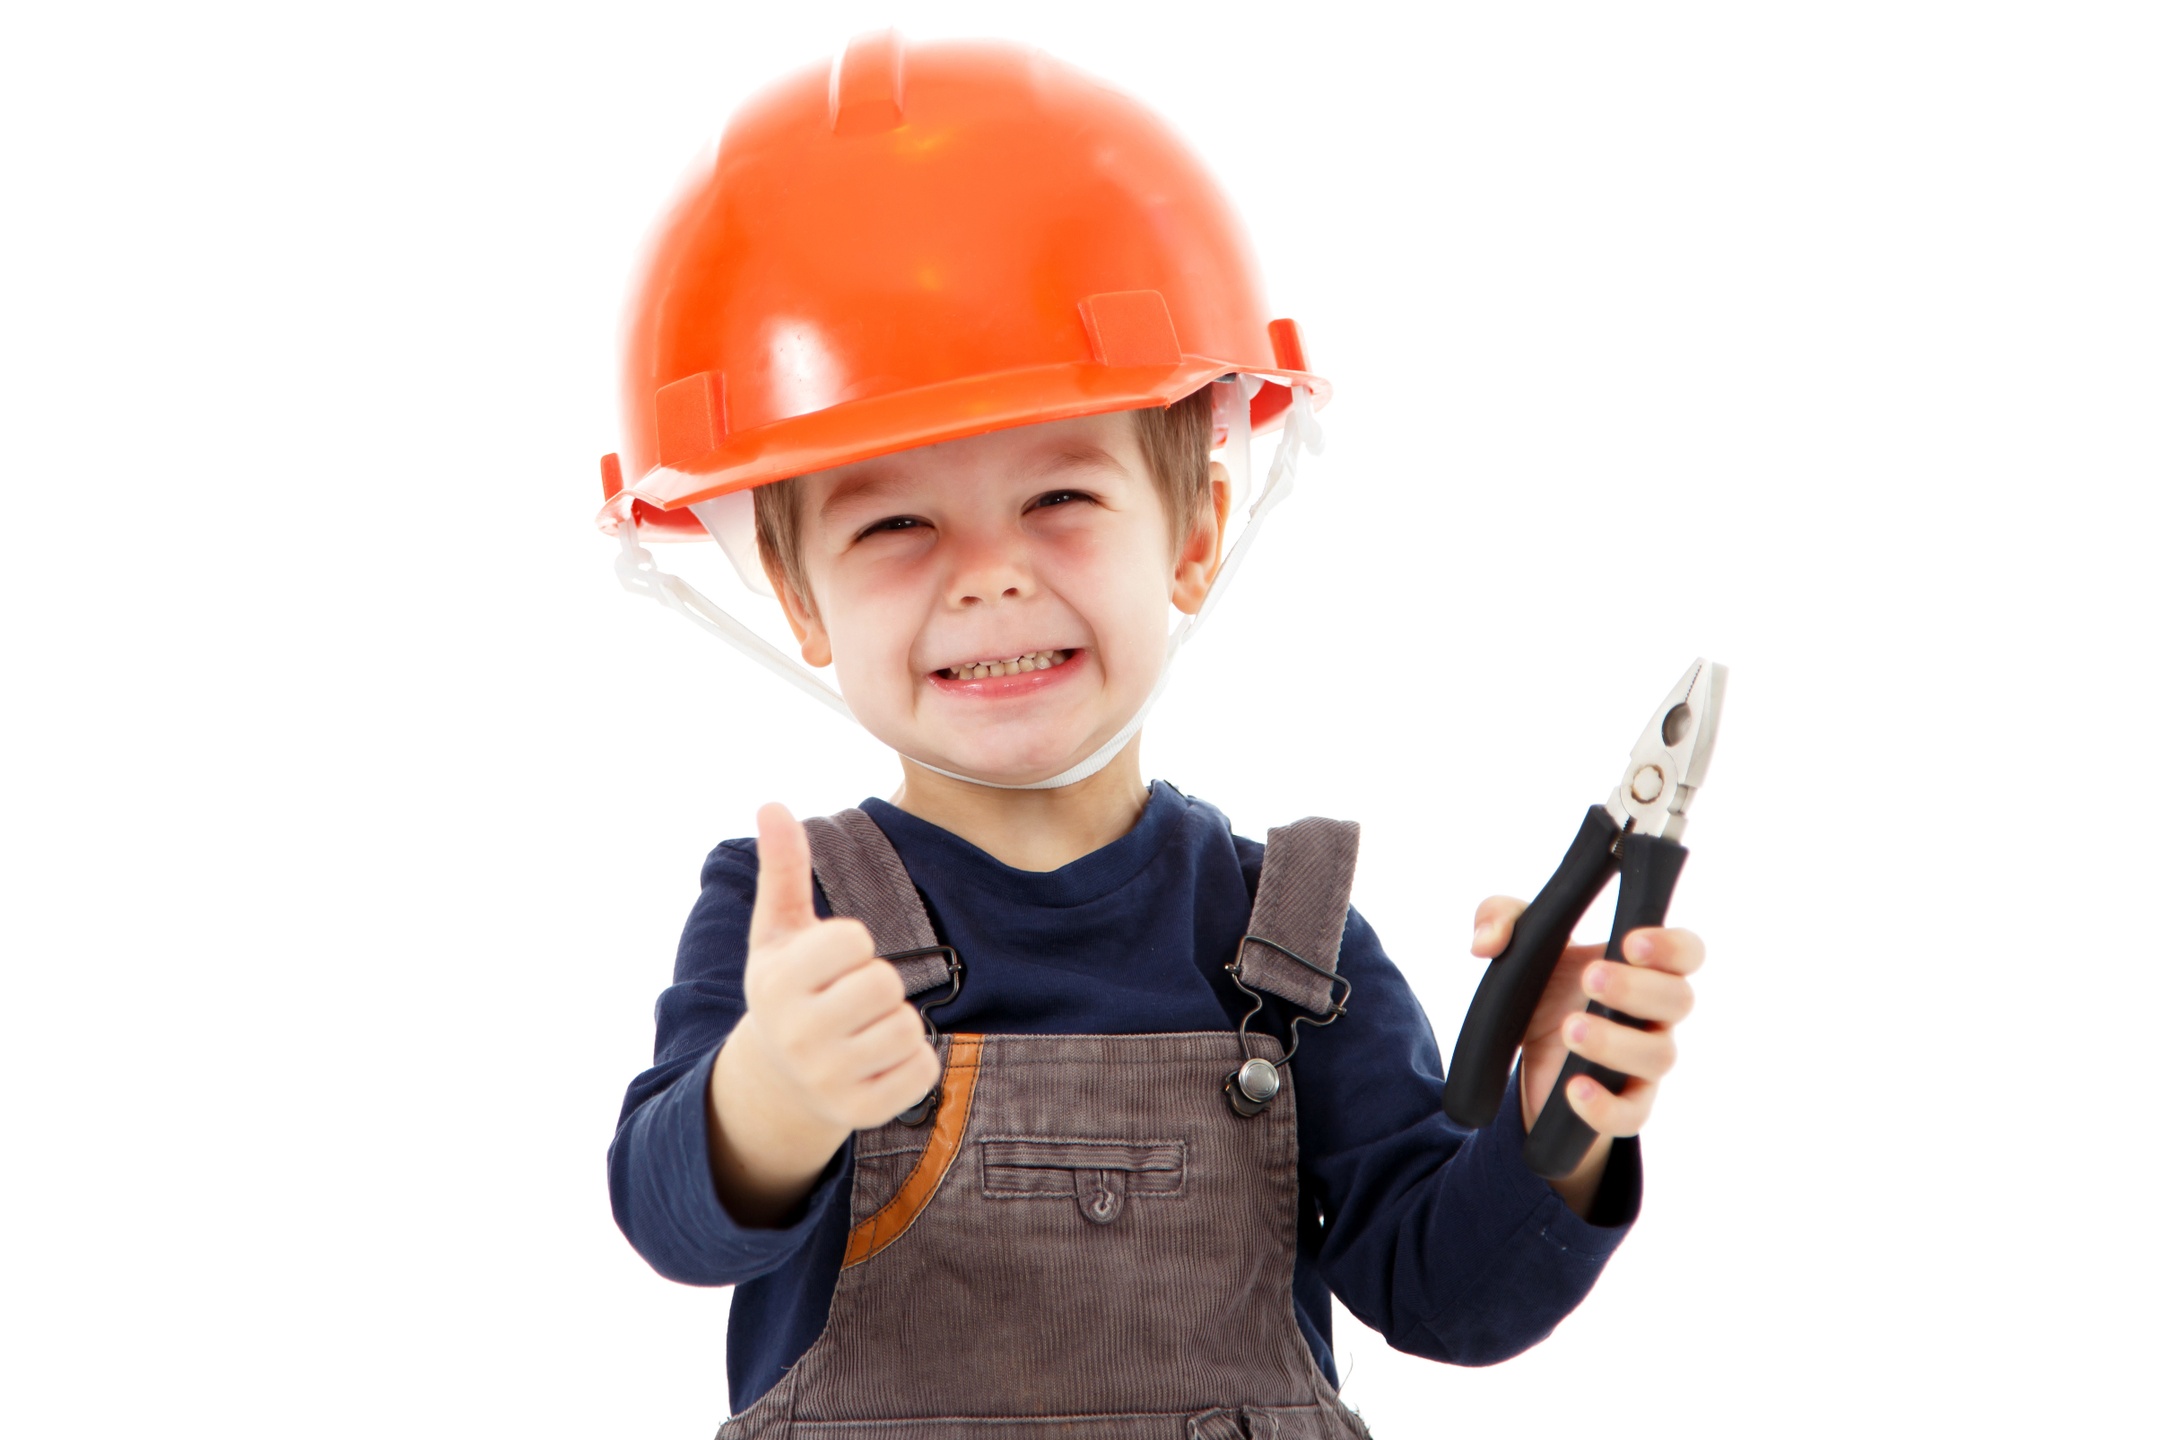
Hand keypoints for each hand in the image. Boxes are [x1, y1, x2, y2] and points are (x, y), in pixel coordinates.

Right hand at [706, 804, 940, 1224]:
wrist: (779, 1080)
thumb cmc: (789, 987)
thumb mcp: (779, 931)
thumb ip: (783, 868)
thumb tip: (772, 804)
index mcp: (777, 983)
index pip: (853, 940)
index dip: (853, 942)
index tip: (833, 959)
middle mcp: (797, 1036)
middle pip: (885, 984)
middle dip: (879, 982)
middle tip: (852, 997)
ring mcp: (828, 1079)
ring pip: (907, 1027)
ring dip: (896, 1022)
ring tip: (862, 1029)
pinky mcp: (861, 1113)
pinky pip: (923, 1069)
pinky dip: (913, 1061)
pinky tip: (878, 1061)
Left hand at [1469, 897, 1704, 1207]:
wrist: (1531, 1054)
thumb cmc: (1545, 985)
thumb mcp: (1518, 944)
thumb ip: (1499, 917)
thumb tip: (1486, 942)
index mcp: (1641, 968)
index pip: (1686, 952)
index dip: (1671, 947)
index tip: (1631, 942)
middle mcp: (1653, 1015)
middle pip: (1679, 1000)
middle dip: (1636, 988)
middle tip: (1589, 977)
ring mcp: (1643, 1063)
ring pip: (1659, 1056)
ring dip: (1616, 1042)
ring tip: (1569, 1029)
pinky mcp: (1624, 1105)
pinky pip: (1632, 1115)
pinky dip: (1606, 1106)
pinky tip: (1574, 1090)